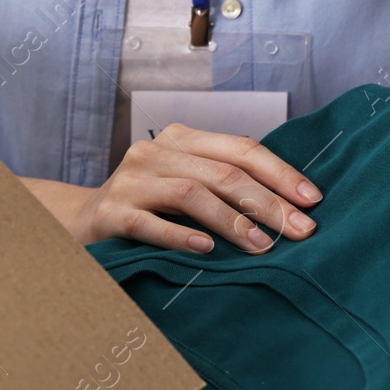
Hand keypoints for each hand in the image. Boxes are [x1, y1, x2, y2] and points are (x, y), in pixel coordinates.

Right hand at [21, 124, 320, 251]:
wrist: (76, 225)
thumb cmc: (144, 209)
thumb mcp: (184, 187)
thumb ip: (223, 185)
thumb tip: (290, 206)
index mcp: (182, 139)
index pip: (241, 149)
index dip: (281, 173)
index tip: (313, 201)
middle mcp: (156, 152)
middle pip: (224, 173)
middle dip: (268, 203)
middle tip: (300, 232)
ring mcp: (130, 181)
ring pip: (192, 194)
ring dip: (233, 222)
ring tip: (262, 247)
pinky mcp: (110, 213)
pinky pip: (149, 223)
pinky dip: (179, 236)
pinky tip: (205, 250)